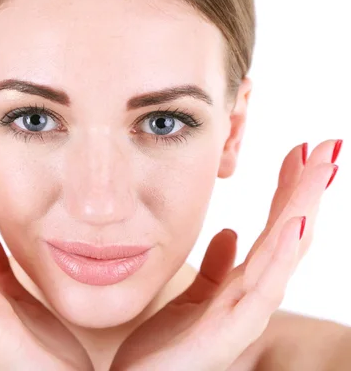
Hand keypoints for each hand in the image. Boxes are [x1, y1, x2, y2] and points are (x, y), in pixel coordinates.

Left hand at [111, 140, 341, 370]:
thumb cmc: (163, 348)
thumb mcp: (190, 298)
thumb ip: (215, 269)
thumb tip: (229, 233)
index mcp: (241, 286)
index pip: (273, 230)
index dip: (290, 191)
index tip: (301, 151)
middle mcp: (249, 299)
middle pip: (287, 237)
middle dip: (308, 191)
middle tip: (329, 145)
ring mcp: (242, 317)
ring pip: (281, 257)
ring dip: (302, 211)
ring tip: (320, 171)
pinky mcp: (225, 335)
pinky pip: (257, 291)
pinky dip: (278, 257)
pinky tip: (293, 225)